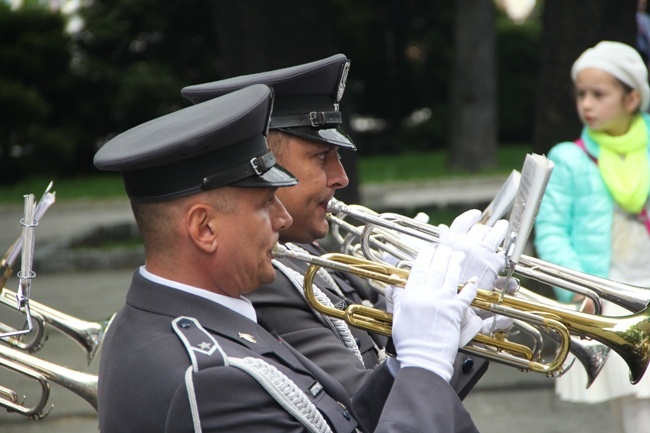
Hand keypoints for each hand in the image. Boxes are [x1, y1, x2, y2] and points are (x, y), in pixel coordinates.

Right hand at [392, 244, 477, 381]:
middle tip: (445, 248)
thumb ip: (397, 297)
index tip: (429, 249)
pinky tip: (472, 280)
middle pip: (436, 269)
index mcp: (411, 296)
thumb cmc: (409, 341)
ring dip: (455, 264)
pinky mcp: (456, 312)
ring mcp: (443, 303)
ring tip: (458, 255)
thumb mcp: (397, 316)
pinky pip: (466, 295)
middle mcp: (427, 296)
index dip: (425, 257)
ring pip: (451, 277)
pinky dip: (470, 286)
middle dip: (442, 255)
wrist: (424, 358)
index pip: (418, 269)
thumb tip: (395, 283)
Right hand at [439, 209, 507, 289]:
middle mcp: (466, 244)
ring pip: (495, 234)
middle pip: (480, 229)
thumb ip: (439, 246)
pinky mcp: (493, 263)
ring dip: (501, 229)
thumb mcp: (435, 263)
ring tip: (503, 226)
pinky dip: (506, 250)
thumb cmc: (442, 285)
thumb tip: (442, 230)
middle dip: (486, 229)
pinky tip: (506, 250)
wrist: (454, 300)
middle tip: (489, 229)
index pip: (462, 222)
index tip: (475, 214)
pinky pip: (502, 252)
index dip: (470, 217)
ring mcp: (481, 252)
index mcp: (450, 242)